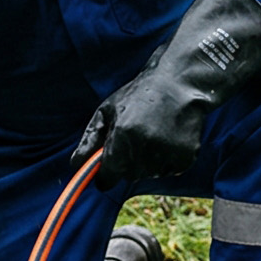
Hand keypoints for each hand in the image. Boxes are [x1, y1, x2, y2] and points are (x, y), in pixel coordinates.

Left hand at [75, 74, 206, 186]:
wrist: (179, 83)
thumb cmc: (138, 95)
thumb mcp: (107, 111)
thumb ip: (89, 140)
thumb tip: (75, 165)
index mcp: (123, 134)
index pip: (108, 177)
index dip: (105, 176)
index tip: (107, 171)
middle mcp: (146, 146)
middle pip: (129, 176)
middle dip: (127, 163)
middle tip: (135, 138)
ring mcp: (168, 153)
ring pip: (149, 174)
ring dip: (147, 162)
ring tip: (153, 135)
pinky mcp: (185, 157)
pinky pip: (169, 171)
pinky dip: (167, 161)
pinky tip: (168, 138)